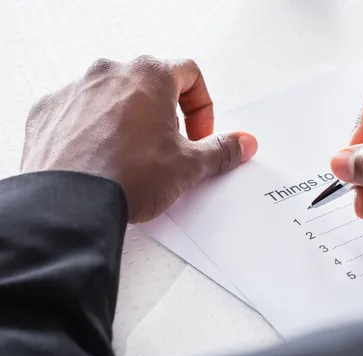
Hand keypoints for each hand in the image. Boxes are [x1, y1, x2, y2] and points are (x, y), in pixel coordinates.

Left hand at [21, 56, 257, 222]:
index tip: (198, 136)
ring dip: (130, 121)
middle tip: (169, 149)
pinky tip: (101, 161)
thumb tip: (242, 144)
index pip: (190, 74)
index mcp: (148, 75)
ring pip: (114, 98)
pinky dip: (94, 131)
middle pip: (150, 85)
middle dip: (166, 116)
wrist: (70, 205)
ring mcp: (74, 90)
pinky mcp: (48, 112)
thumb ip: (221, 150)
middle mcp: (109, 73)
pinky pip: (80, 113)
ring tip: (133, 159)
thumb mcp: (188, 166)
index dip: (202, 108)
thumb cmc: (126, 177)